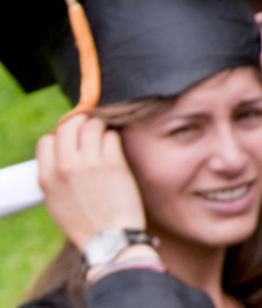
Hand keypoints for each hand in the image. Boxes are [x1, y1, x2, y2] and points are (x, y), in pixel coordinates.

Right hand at [36, 117, 145, 249]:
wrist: (109, 238)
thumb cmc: (84, 221)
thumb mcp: (55, 200)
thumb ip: (54, 173)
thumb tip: (62, 150)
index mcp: (46, 178)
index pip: (46, 140)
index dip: (59, 137)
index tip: (70, 140)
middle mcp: (65, 168)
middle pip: (68, 126)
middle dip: (79, 123)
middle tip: (89, 128)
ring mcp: (90, 164)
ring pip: (92, 125)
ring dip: (98, 126)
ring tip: (103, 134)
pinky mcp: (114, 164)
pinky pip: (111, 136)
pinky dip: (113, 137)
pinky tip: (114, 146)